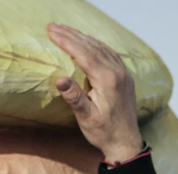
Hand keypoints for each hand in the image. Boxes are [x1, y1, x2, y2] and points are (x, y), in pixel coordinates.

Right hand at [47, 23, 144, 162]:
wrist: (126, 142)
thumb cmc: (103, 132)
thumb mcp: (86, 118)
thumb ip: (74, 97)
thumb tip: (60, 79)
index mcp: (108, 80)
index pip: (84, 54)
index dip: (67, 41)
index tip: (52, 32)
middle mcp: (118, 72)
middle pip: (92, 47)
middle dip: (72, 35)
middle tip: (53, 27)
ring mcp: (123, 73)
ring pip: (101, 48)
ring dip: (83, 38)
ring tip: (65, 30)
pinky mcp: (125, 77)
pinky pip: (109, 53)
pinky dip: (95, 45)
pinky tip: (87, 42)